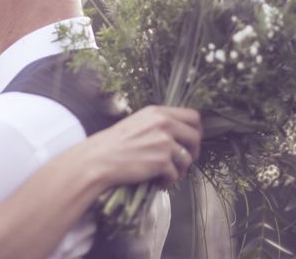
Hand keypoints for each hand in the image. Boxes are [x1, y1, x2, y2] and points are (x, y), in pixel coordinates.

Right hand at [87, 105, 201, 189]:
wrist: (99, 158)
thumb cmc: (114, 143)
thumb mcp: (138, 123)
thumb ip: (159, 124)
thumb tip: (180, 135)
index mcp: (157, 112)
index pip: (192, 116)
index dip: (196, 130)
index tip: (190, 141)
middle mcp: (164, 124)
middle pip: (195, 137)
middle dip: (193, 152)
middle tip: (182, 161)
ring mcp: (164, 142)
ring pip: (187, 159)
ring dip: (179, 170)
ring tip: (164, 174)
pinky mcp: (162, 161)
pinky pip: (175, 175)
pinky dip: (167, 181)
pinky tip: (156, 182)